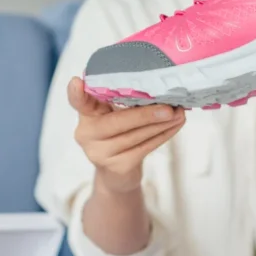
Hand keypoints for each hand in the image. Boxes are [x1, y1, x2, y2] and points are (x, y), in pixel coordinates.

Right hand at [68, 77, 184, 193]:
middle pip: (116, 122)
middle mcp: (87, 133)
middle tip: (169, 107)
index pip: (78, 101)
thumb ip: (121, 100)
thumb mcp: (112, 114)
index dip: (76, 93)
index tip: (77, 82)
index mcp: (86, 114)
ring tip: (179, 114)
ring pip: (135, 136)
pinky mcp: (117, 167)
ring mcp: (99, 153)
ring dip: (161, 125)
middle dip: (146, 114)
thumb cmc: (117, 134)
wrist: (116, 173)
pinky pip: (144, 149)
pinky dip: (162, 136)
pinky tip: (174, 126)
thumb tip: (156, 86)